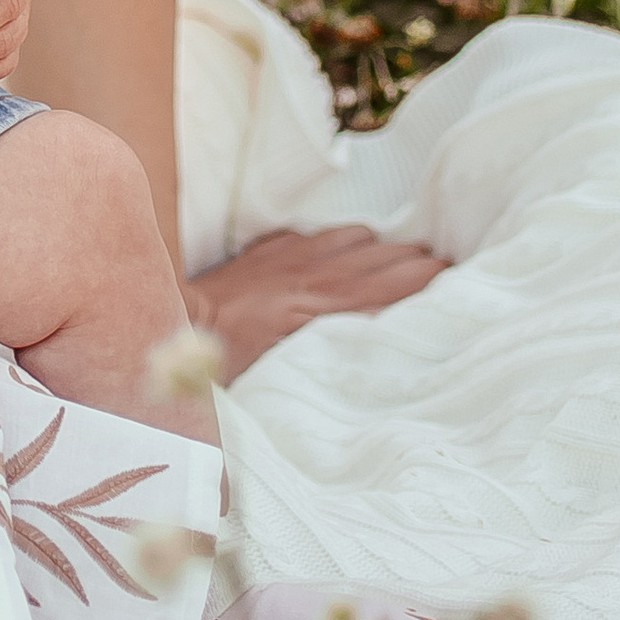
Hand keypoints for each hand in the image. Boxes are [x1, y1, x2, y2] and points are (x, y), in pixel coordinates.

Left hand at [183, 223, 448, 379]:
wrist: (165, 327)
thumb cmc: (220, 367)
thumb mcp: (276, 381)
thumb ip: (318, 371)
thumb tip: (361, 382)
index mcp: (313, 308)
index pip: (381, 287)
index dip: (419, 278)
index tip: (454, 272)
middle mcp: (306, 275)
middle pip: (375, 256)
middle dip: (412, 256)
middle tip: (447, 260)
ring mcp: (284, 258)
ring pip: (349, 239)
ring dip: (378, 246)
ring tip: (406, 254)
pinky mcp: (264, 253)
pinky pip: (312, 237)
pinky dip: (337, 241)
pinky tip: (348, 247)